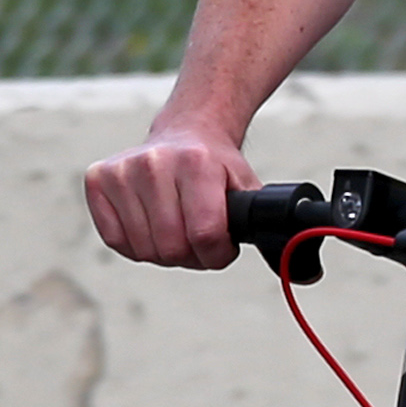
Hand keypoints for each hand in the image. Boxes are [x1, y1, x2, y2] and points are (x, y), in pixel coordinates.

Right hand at [86, 126, 257, 269]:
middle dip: (191, 255)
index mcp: (196, 163)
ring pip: (143, 249)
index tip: (222, 245)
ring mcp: (122, 169)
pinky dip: (135, 244)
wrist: (187, 131)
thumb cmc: (217, 167)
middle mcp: (153, 162)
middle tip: (198, 237)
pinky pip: (116, 239)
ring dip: (163, 251)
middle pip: (171, 248)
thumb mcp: (248, 191)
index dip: (217, 254)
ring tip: (176, 225)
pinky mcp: (98, 178)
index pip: (204, 237)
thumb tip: (307, 276)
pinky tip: (150, 222)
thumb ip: (268, 230)